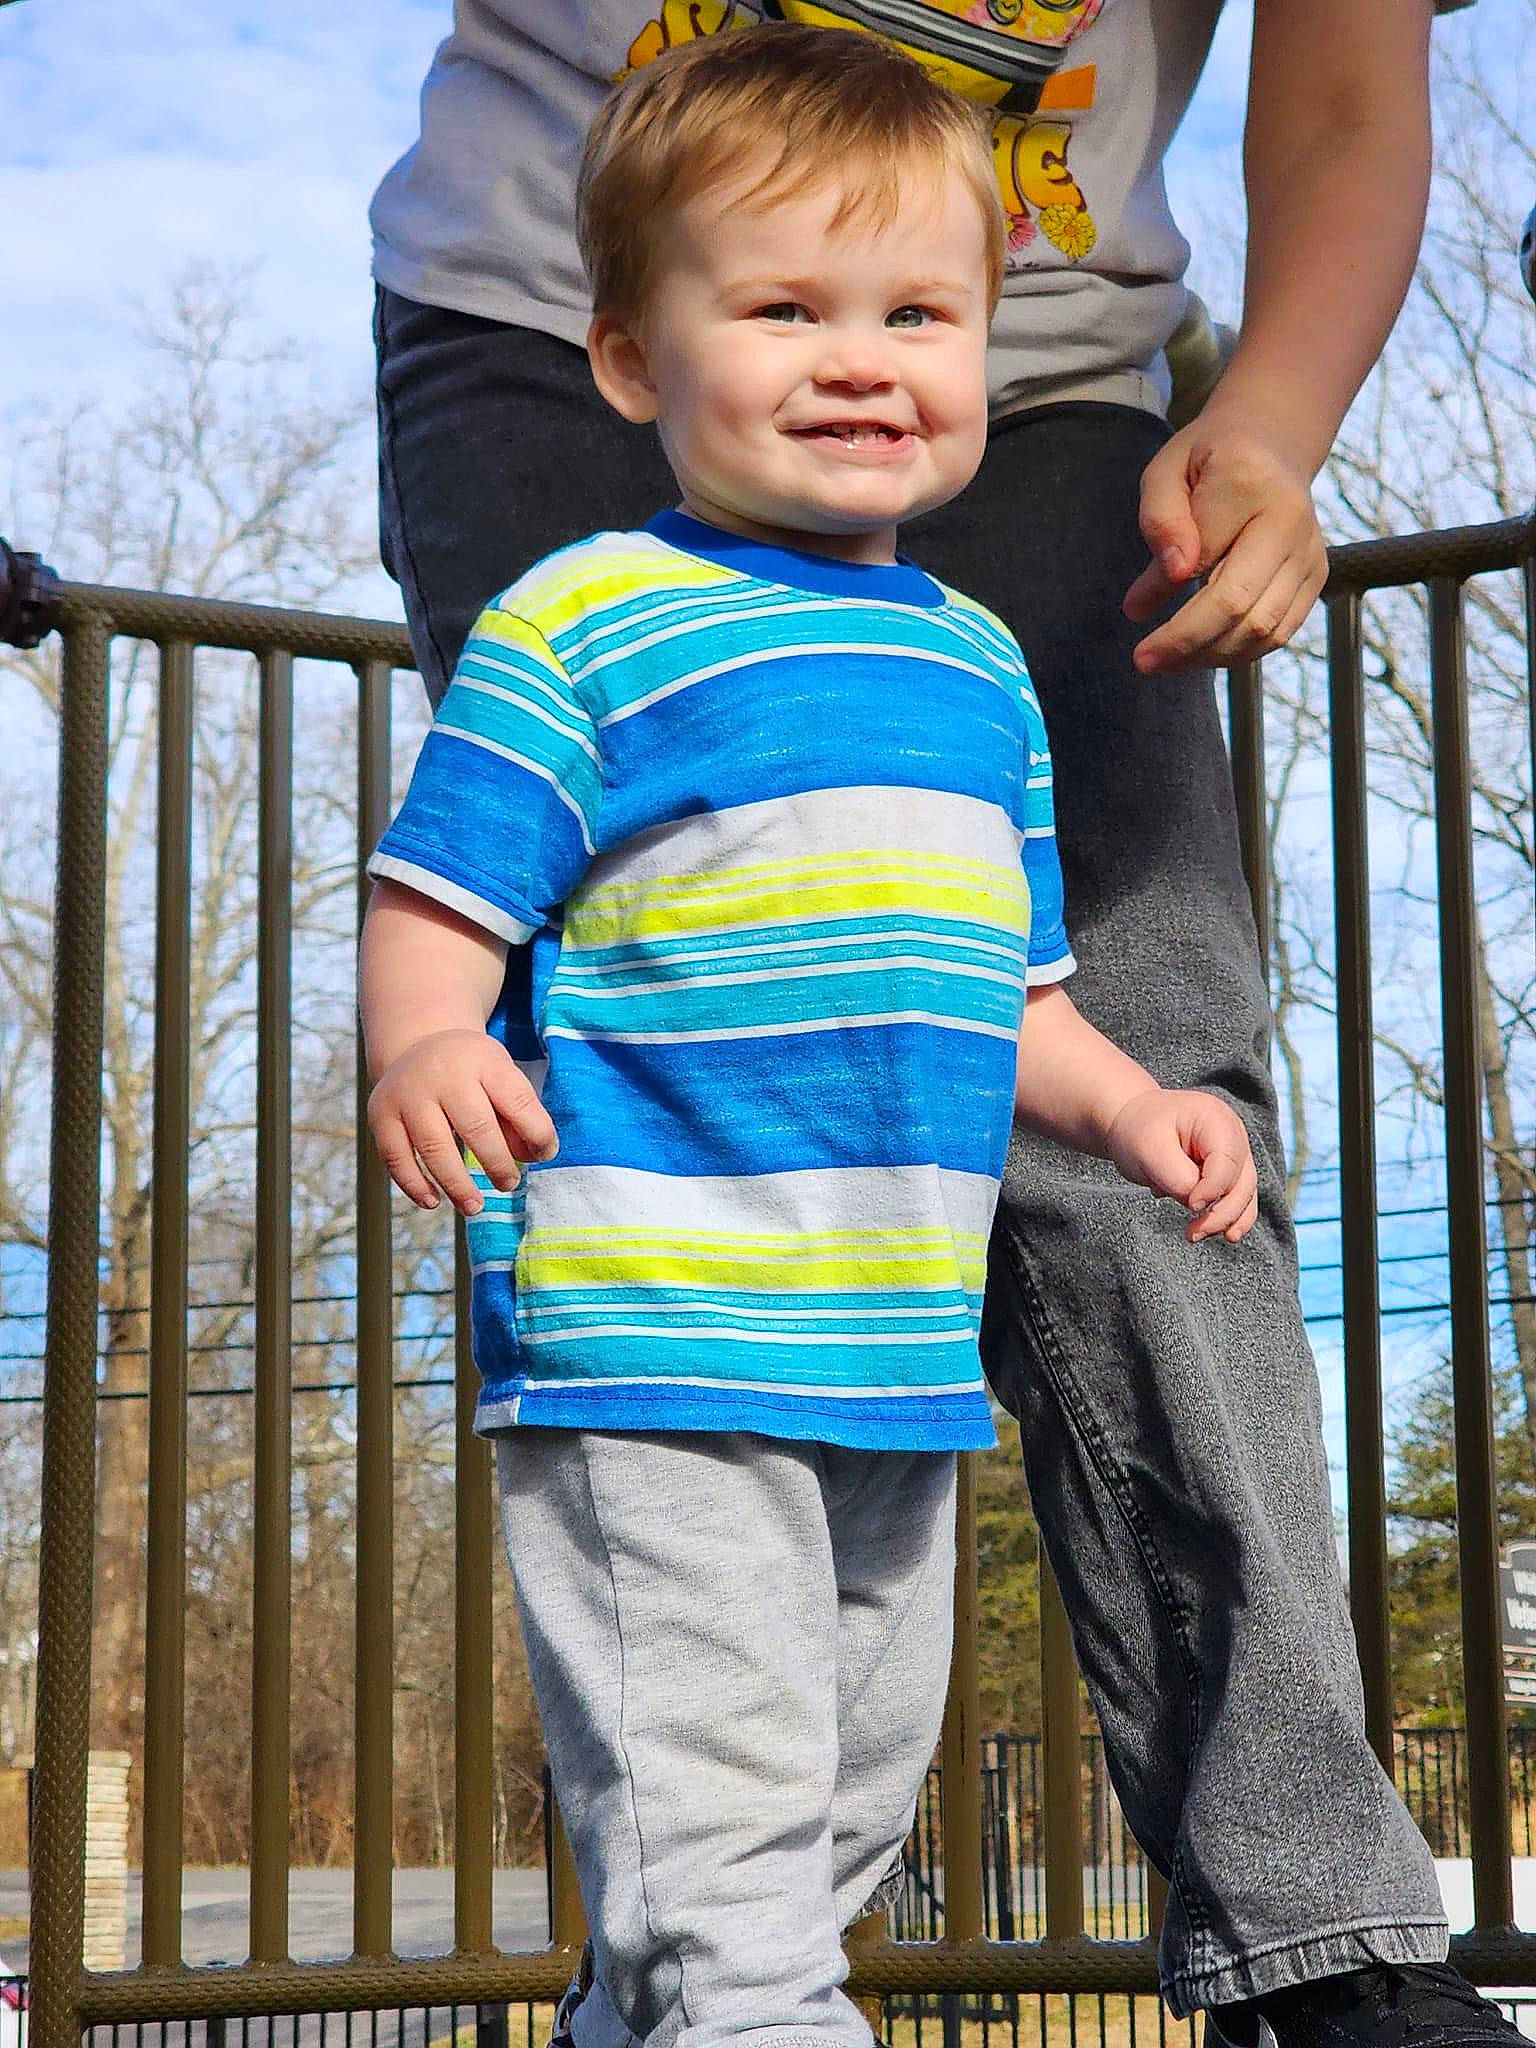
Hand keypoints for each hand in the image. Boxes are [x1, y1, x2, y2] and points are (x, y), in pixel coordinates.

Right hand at [368, 1028, 557, 1215]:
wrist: (418, 1045)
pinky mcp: (381, 1114)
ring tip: (474, 1206)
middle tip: (509, 1184)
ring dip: (456, 1184)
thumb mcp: (501, 1078)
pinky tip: (433, 1201)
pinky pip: (395, 1157)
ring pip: (433, 1146)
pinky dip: (414, 1184)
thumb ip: (519, 1117)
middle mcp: (443, 1074)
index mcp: (483, 1061)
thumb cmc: (472, 1074)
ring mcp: (408, 1094)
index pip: (516, 1099)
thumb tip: (532, 1157)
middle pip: (475, 1125)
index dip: (537, 1132)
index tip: (544, 1155)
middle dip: (496, 1162)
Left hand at [1102, 1088, 1257, 1244]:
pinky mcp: (1227, 1172)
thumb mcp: (1149, 1149)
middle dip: (1222, 1213)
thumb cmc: (1139, 1129)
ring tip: (1197, 1236)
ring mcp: (1233, 1154)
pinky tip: (1221, 1234)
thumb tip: (1199, 1204)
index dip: (1213, 1189)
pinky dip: (1229, 1218)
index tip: (1191, 1205)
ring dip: (1227, 1220)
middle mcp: (1232, 1135)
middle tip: (1192, 1234)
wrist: (1131, 1120)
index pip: (1227, 1162)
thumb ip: (1177, 1177)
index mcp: (1215, 1119)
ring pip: (1244, 1194)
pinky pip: (1238, 1198)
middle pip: (1242, 1182)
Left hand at [1123, 410, 1328, 674]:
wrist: (1272, 444)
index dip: (1162, 590)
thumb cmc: (1207, 460)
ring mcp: (1309, 552)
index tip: (1133, 607)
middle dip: (1185, 642)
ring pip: (1260, 628)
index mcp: (1249, 482)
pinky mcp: (1316, 577)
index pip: (1202, 554)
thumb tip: (1147, 601)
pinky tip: (1202, 652)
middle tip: (1144, 662)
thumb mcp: (1165, 472)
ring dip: (1209, 655)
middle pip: (1237, 603)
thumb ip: (1158, 525)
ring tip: (1169, 660)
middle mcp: (1290, 520)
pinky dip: (1237, 652)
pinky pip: (1278, 634)